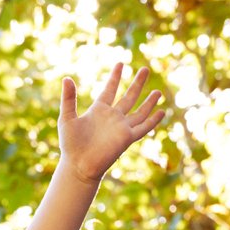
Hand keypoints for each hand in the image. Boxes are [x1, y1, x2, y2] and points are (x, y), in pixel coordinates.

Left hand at [58, 63, 165, 185]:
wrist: (79, 165)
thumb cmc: (70, 145)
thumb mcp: (67, 118)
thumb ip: (68, 98)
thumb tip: (67, 79)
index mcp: (99, 110)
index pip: (110, 90)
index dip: (115, 77)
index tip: (120, 63)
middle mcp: (112, 117)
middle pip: (129, 96)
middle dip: (137, 83)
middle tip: (145, 69)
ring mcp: (121, 127)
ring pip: (139, 111)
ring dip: (149, 102)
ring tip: (158, 91)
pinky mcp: (127, 138)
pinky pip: (143, 127)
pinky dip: (153, 120)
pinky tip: (162, 112)